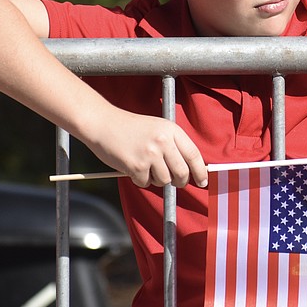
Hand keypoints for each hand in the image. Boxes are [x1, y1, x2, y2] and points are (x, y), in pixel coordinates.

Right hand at [84, 110, 207, 188]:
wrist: (104, 123)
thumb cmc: (130, 127)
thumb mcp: (158, 128)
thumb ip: (174, 144)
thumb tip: (190, 168)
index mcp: (171, 130)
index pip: (194, 155)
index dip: (201, 171)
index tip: (203, 181)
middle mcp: (163, 141)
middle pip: (182, 173)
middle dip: (180, 181)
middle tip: (174, 181)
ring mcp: (150, 154)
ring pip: (164, 181)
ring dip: (157, 180)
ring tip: (146, 166)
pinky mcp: (136, 166)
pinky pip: (146, 183)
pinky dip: (140, 180)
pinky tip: (133, 167)